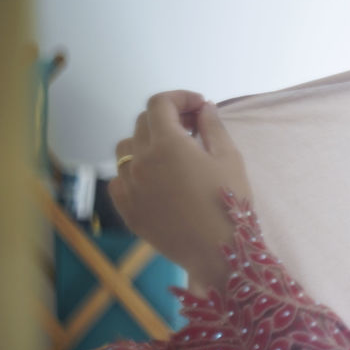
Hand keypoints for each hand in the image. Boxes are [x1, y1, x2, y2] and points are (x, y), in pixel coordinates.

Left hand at [109, 91, 250, 288]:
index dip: (180, 97)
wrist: (217, 252)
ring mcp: (129, 185)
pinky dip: (135, 171)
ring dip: (147, 142)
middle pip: (143, 123)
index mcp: (167, 143)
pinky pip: (119, 178)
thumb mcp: (229, 158)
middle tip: (193, 129)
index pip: (160, 103)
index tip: (200, 106)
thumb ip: (213, 126)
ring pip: (126, 148)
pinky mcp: (126, 207)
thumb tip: (203, 108)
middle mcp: (140, 160)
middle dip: (168, 118)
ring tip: (171, 155)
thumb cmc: (230, 201)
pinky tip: (156, 180)